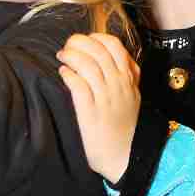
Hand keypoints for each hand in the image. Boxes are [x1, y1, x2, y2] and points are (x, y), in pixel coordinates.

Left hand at [58, 32, 140, 183]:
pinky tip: (63, 73)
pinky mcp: (91, 112)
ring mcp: (105, 98)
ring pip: (88, 65)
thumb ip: (125, 77)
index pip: (114, 46)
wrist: (126, 157)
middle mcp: (118, 85)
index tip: (85, 41)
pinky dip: (69, 75)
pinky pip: (79, 86)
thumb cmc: (126, 127)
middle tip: (67, 46)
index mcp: (128, 79)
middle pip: (98, 51)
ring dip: (71, 56)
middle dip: (78, 43)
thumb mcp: (132, 97)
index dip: (96, 38)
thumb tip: (109, 59)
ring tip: (62, 56)